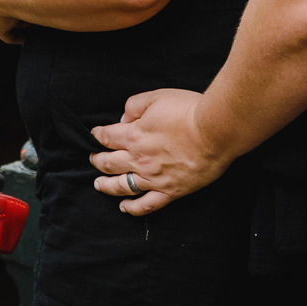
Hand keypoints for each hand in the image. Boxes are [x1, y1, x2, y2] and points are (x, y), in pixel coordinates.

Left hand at [89, 89, 230, 214]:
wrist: (214, 132)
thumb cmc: (187, 110)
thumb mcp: (156, 96)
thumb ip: (135, 106)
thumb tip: (124, 119)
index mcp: (134, 135)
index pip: (108, 137)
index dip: (98, 135)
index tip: (95, 135)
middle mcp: (139, 159)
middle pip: (110, 163)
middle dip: (97, 161)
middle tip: (92, 159)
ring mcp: (154, 178)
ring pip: (122, 186)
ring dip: (107, 186)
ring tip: (98, 185)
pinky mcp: (170, 191)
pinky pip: (146, 205)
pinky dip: (133, 209)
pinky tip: (124, 207)